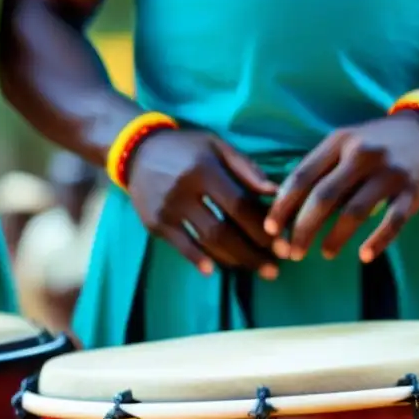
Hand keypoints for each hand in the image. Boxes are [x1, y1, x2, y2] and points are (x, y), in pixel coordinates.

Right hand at [126, 130, 279, 276]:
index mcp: (204, 169)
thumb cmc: (186, 148)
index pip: (240, 205)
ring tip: (256, 270)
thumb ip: (247, 169)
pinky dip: (198, 260)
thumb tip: (276, 192)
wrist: (136, 150)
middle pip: (224, 230)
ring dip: (234, 261)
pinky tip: (214, 271)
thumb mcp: (217, 147)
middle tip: (274, 269)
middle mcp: (184, 190)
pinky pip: (181, 247)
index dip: (263, 228)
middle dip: (252, 253)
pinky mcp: (154, 224)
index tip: (283, 245)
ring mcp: (167, 209)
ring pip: (205, 242)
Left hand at [264, 113, 418, 262]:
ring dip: (335, 238)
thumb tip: (285, 206)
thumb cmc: (376, 142)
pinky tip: (364, 256)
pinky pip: (393, 221)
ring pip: (355, 211)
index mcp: (340, 141)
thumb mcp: (346, 142)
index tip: (271, 230)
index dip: (283, 205)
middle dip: (303, 228)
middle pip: (324, 197)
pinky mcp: (412, 191)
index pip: (302, 176)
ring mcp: (390, 172)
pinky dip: (378, 241)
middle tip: (292, 252)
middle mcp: (363, 154)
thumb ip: (320, 168)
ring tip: (325, 254)